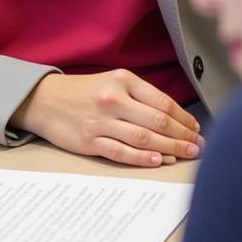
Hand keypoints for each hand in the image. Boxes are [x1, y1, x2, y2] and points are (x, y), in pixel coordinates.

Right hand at [10, 71, 203, 167]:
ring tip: (186, 154)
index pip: (161, 102)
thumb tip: (172, 120)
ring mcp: (100, 121)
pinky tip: (158, 160)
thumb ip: (138, 97)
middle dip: (182, 136)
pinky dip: (142, 158)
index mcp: (120, 80)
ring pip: (143, 138)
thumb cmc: (81, 92)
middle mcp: (112, 99)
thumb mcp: (110, 82)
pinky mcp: (89, 141)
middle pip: (157, 121)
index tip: (195, 128)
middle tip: (198, 145)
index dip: (183, 118)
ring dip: (170, 149)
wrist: (43, 99)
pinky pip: (122, 152)